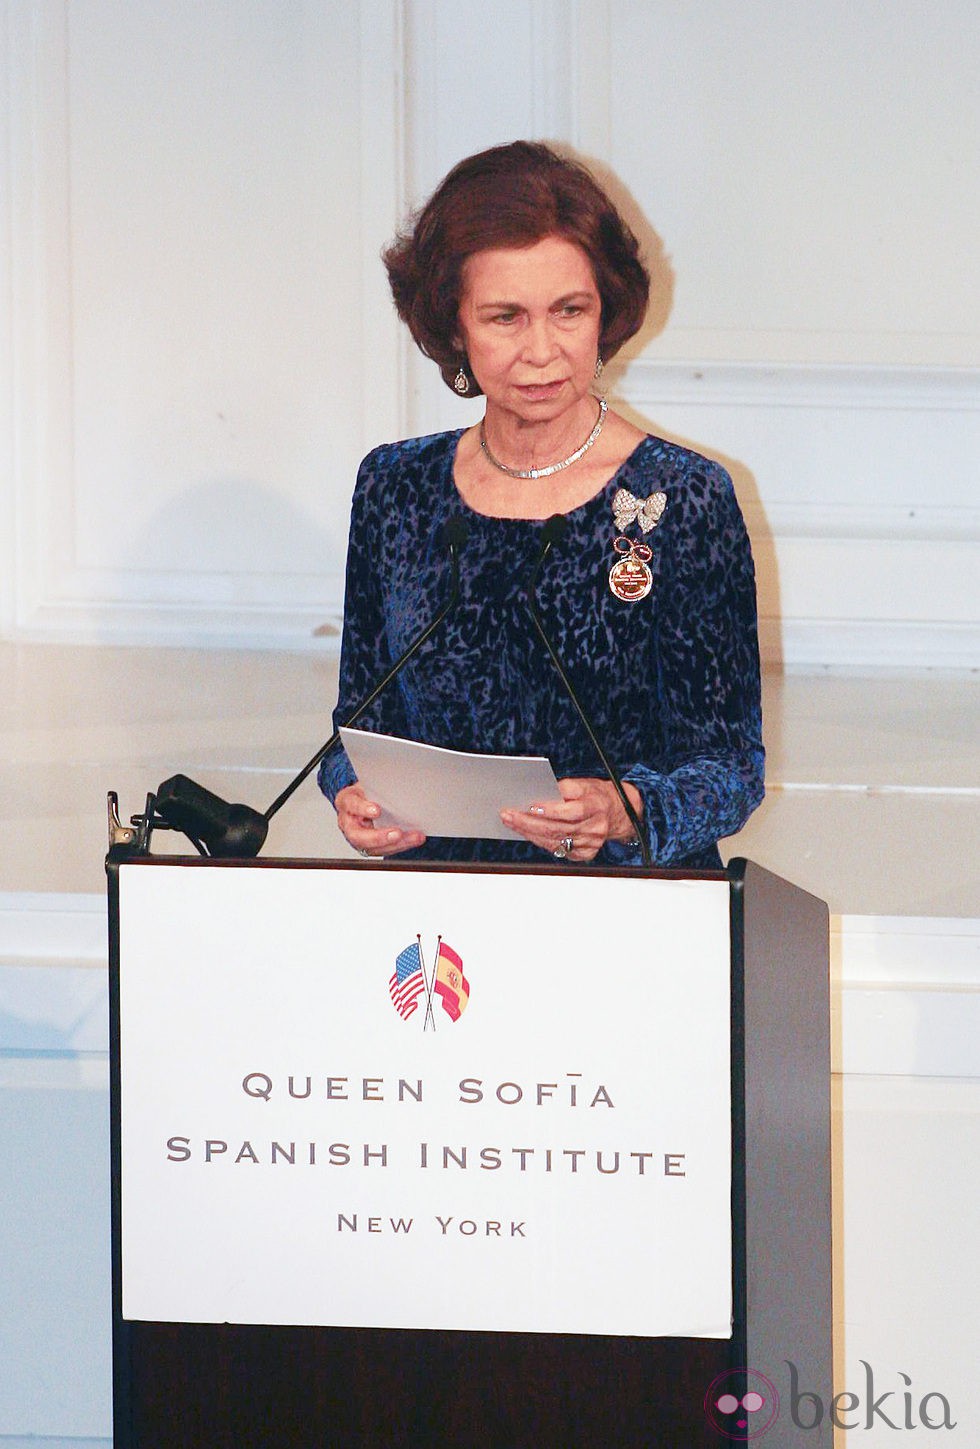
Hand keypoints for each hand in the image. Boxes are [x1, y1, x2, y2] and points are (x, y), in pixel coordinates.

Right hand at [335, 783, 425, 857]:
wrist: (364, 800)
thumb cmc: (366, 791)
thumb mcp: (369, 784)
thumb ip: (378, 787)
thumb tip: (397, 785)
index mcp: (346, 802)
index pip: (351, 805)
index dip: (363, 809)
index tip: (377, 810)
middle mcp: (348, 823)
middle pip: (358, 836)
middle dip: (379, 837)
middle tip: (397, 833)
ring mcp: (358, 838)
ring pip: (373, 848)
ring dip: (396, 844)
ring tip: (414, 837)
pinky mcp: (370, 846)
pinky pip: (385, 850)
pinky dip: (402, 845)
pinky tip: (414, 839)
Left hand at [501, 778, 641, 862]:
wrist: (618, 812)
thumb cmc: (596, 795)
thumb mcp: (584, 783)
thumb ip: (564, 788)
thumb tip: (539, 792)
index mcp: (596, 807)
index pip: (570, 812)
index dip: (549, 810)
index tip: (529, 806)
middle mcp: (595, 827)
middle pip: (557, 828)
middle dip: (528, 822)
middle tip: (508, 815)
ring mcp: (590, 843)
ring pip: (554, 841)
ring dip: (529, 833)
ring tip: (511, 822)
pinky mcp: (585, 854)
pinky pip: (558, 850)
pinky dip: (540, 842)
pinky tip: (527, 833)